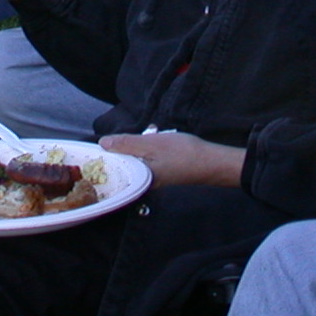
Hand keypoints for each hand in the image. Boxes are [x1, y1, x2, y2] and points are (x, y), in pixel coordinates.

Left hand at [99, 131, 245, 186]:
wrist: (212, 162)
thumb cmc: (183, 153)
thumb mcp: (151, 144)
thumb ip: (126, 144)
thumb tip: (103, 143)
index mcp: (138, 178)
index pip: (115, 165)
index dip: (112, 150)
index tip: (113, 138)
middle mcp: (144, 182)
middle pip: (127, 160)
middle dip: (133, 144)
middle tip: (148, 134)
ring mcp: (154, 177)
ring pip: (139, 157)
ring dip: (145, 143)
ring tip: (158, 133)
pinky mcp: (163, 171)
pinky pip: (150, 158)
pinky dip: (154, 147)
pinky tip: (163, 137)